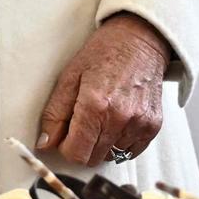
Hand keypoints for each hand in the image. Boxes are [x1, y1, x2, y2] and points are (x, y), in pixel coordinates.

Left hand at [36, 14, 170, 166]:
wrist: (139, 40)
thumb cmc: (102, 54)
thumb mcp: (69, 77)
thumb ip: (55, 113)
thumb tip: (45, 143)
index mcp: (95, 105)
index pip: (76, 153)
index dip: (66, 147)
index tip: (65, 134)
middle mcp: (120, 118)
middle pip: (93, 158)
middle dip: (83, 145)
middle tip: (83, 121)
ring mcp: (140, 123)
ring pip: (112, 156)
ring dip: (102, 144)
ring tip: (102, 116)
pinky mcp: (153, 126)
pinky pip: (131, 152)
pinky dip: (120, 142)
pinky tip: (117, 120)